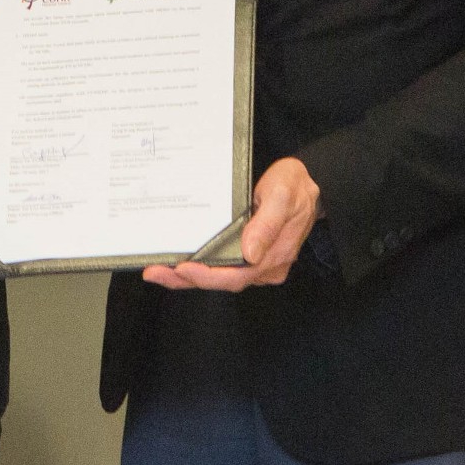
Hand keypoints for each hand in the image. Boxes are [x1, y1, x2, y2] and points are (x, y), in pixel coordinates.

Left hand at [143, 157, 318, 291]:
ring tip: (159, 270)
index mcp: (275, 255)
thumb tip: (249, 252)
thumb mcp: (283, 195)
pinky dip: (201, 268)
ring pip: (222, 277)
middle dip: (188, 280)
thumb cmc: (295, 186)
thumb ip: (267, 223)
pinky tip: (181, 262)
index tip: (182, 268)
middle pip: (224, 281)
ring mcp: (259, 262)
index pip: (237, 276)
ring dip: (190, 277)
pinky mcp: (251, 255)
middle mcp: (266, 266)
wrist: (309, 183)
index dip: (208, 276)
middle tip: (155, 272)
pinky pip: (225, 267)